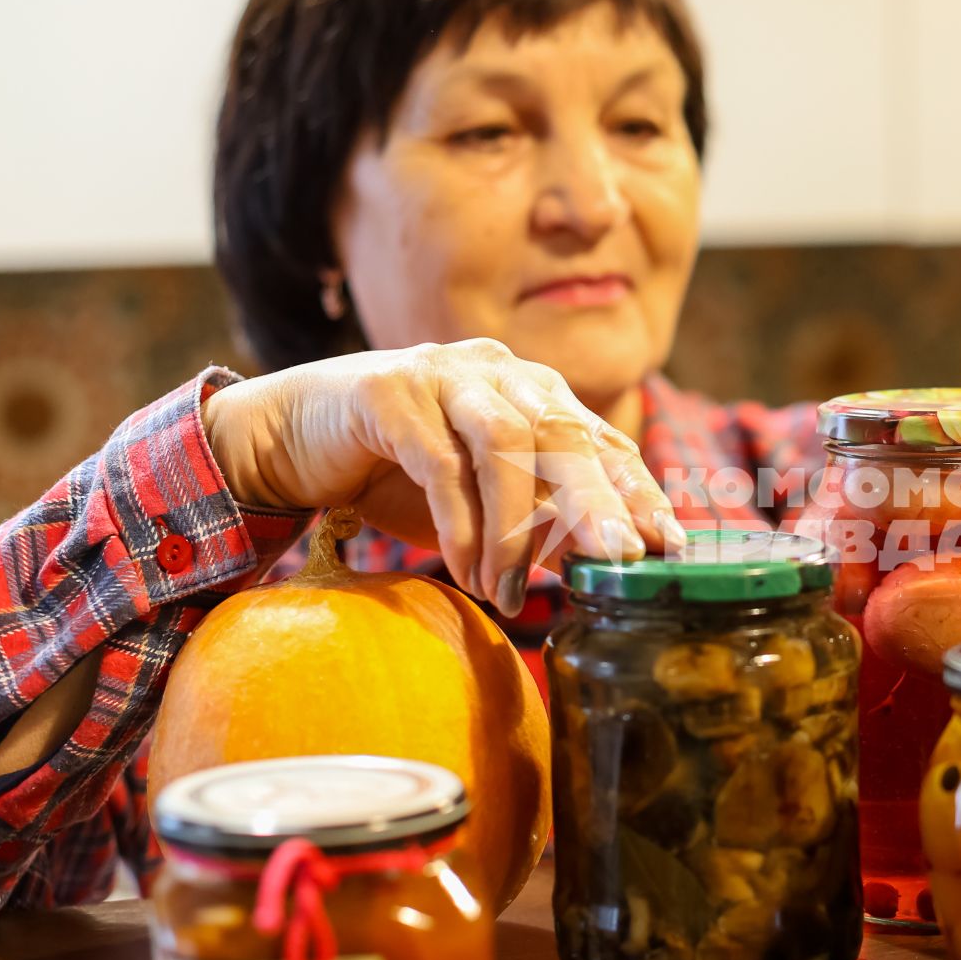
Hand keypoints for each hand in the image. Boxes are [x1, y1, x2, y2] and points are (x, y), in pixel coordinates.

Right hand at [202, 338, 683, 613]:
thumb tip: (607, 565)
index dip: (637, 491)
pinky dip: (461, 522)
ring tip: (511, 587)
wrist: (291, 442)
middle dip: (600, 501)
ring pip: (506, 444)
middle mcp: (498, 372)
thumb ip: (541, 522)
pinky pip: (440, 461)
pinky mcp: (388, 389)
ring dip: (515, 526)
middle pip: (566, 434)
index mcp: (533, 392)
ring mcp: (443, 373)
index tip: (668, 544)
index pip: (601, 441)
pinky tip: (469, 569)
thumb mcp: (484, 506)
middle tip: (622, 558)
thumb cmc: (398, 476)